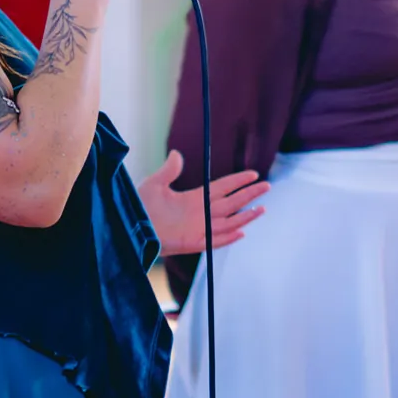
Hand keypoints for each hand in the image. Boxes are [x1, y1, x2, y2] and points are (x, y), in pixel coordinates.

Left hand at [137, 151, 267, 256]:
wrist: (130, 226)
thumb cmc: (140, 206)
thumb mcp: (154, 184)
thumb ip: (169, 170)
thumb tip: (176, 154)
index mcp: (194, 198)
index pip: (222, 188)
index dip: (238, 181)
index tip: (253, 174)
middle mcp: (200, 213)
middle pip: (231, 203)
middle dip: (249, 195)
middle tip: (267, 186)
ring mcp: (198, 229)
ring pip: (228, 222)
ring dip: (245, 216)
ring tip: (262, 208)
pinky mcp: (192, 243)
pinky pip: (214, 240)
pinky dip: (227, 237)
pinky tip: (241, 232)